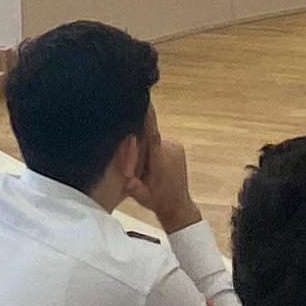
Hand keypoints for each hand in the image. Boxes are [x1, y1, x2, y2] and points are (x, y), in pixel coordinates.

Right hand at [136, 112, 200, 234]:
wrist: (178, 205)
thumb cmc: (158, 200)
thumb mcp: (141, 196)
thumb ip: (133, 187)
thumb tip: (127, 178)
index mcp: (160, 160)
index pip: (153, 134)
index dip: (149, 117)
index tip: (145, 100)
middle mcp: (170, 150)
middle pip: (148, 138)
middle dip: (138, 146)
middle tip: (137, 166)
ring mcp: (176, 147)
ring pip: (153, 141)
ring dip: (146, 150)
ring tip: (146, 168)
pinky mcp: (178, 147)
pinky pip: (159, 143)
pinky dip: (153, 150)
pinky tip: (153, 165)